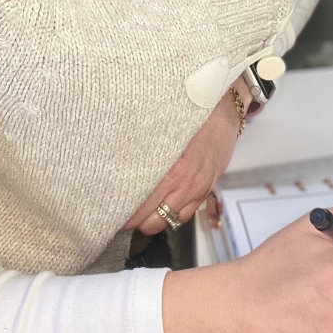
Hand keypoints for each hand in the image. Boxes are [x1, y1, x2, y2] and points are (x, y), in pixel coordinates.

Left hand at [123, 85, 247, 234]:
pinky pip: (184, 215)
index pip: (140, 207)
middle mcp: (184, 186)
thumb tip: (113, 159)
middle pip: (151, 221)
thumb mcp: (160, 128)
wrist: (225, 111)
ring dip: (152, 220)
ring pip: (167, 222)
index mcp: (170, 171)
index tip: (108, 210)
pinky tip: (161, 204)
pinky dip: (170, 215)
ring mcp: (196, 191)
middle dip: (135, 220)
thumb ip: (140, 148)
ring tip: (139, 211)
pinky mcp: (205, 191)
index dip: (121, 213)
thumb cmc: (190, 116)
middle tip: (120, 210)